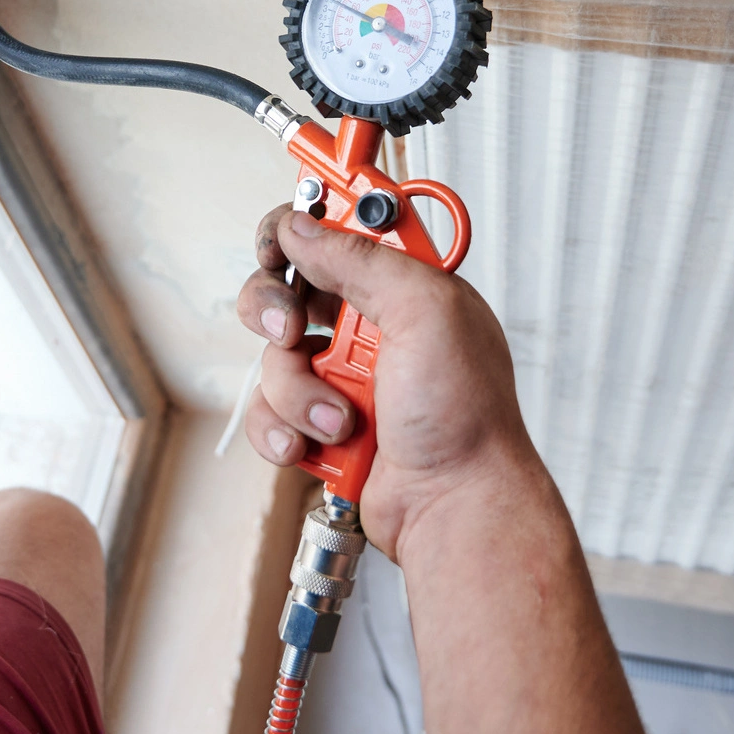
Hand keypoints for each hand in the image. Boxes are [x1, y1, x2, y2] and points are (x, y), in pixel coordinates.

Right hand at [236, 206, 539, 557]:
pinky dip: (284, 429)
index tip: (278, 242)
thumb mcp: (427, 312)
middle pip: (283, 289)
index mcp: (404, 288)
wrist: (453, 506)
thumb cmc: (465, 418)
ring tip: (341, 419)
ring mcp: (341, 377)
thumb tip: (301, 228)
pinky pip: (267, 411)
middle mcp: (370, 328)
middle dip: (275, 310)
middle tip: (289, 328)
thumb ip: (361, 259)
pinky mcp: (318, 424)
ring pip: (271, 359)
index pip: (338, 233)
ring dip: (297, 392)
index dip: (300, 227)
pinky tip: (315, 444)